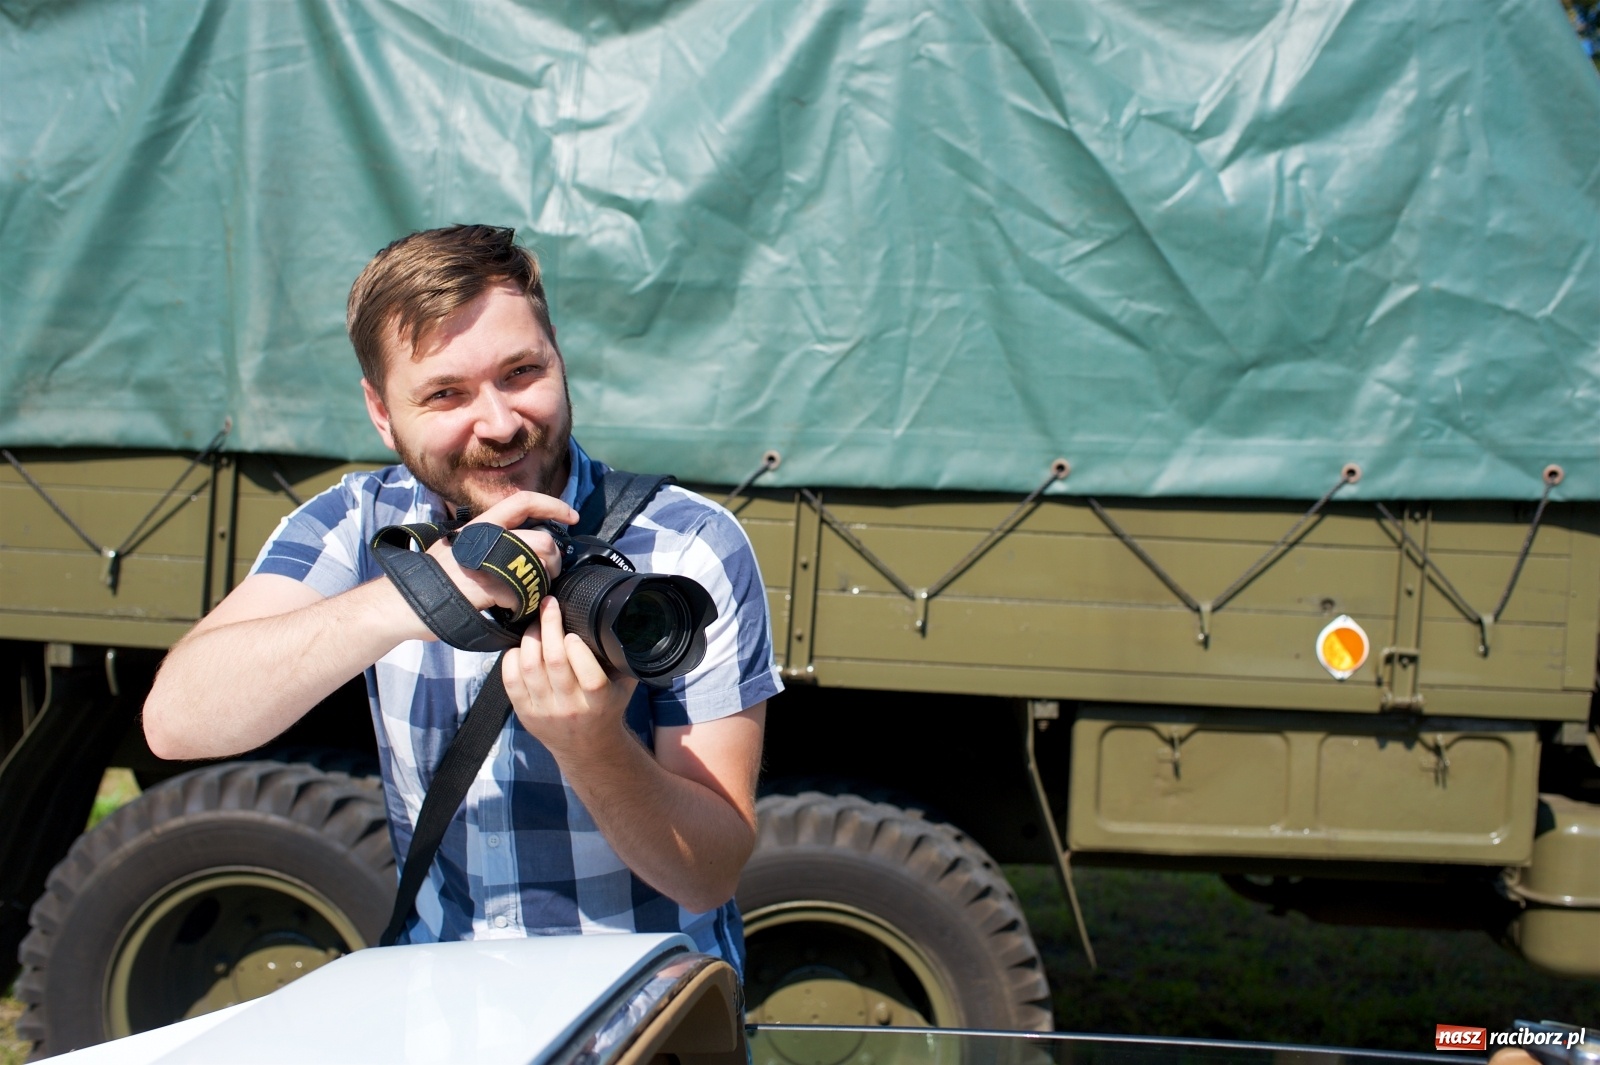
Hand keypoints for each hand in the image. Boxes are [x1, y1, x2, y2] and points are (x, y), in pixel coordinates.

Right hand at [425, 491, 577, 613]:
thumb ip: (487, 538)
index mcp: (481, 525)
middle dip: (555, 560)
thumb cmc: (433, 576)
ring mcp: (489, 563)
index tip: (572, 515)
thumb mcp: (458, 544)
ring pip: (540, 567)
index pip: (523, 501)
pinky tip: (512, 609)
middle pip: (543, 541)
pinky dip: (524, 605)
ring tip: (531, 592)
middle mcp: (487, 538)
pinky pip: (523, 595)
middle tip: (549, 573)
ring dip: (544, 582)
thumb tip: (517, 538)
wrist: (405, 601)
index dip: (552, 505)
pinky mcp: (489, 589)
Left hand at [502, 597, 638, 755]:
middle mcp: (570, 708)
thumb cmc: (607, 707)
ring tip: (536, 622)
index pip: (589, 676)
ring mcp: (544, 712)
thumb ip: (624, 657)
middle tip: (549, 605)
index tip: (573, 632)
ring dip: (530, 637)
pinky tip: (521, 645)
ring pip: (530, 668)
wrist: (587, 747)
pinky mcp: (524, 713)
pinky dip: (512, 657)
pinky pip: (511, 680)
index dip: (578, 650)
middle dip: (549, 626)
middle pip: (554, 663)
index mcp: (599, 702)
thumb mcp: (624, 685)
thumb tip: (624, 619)